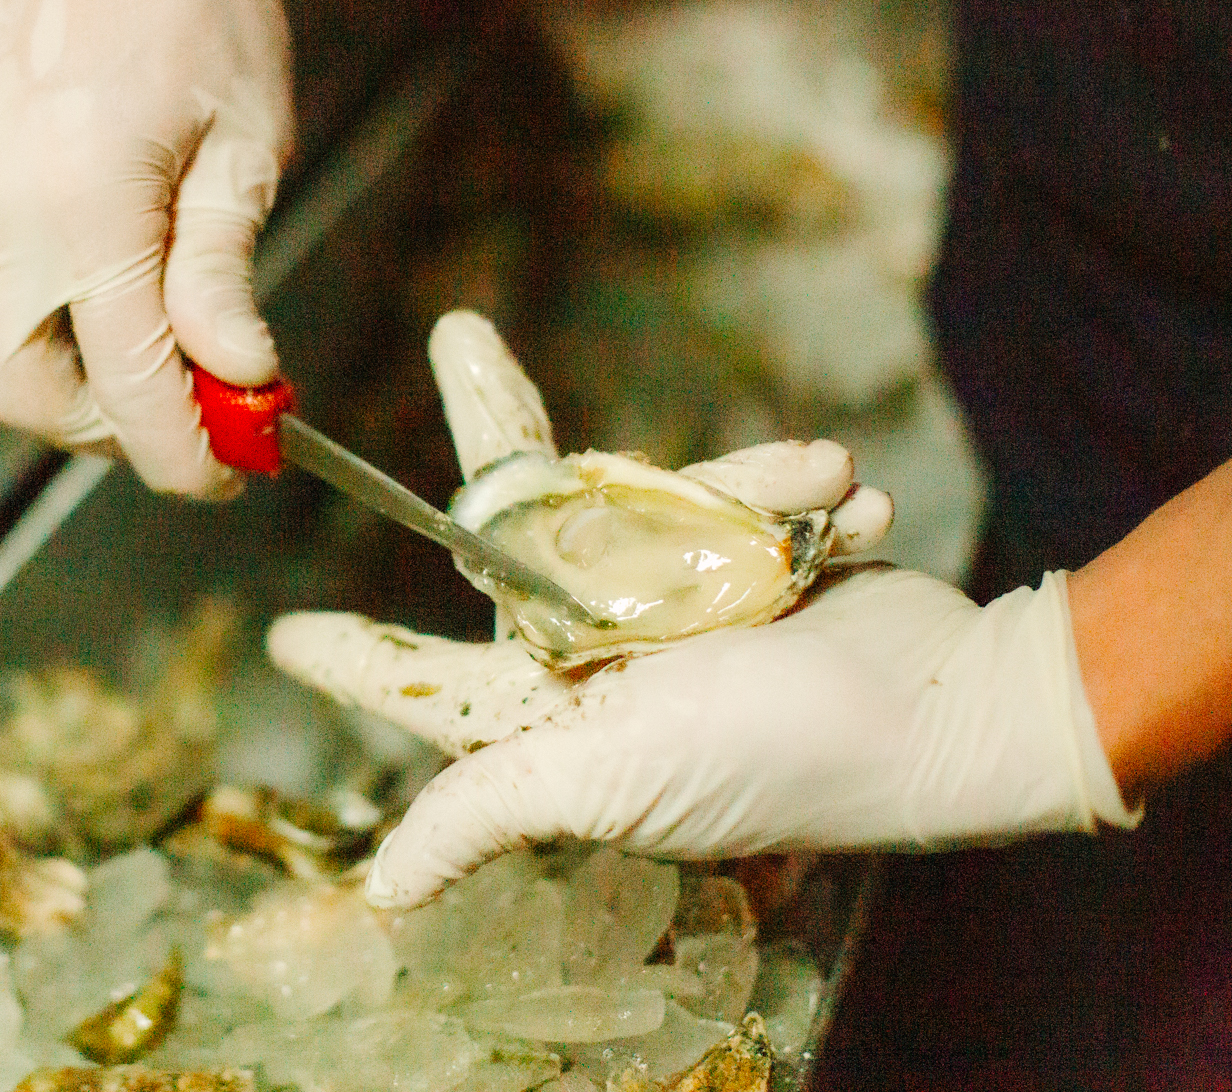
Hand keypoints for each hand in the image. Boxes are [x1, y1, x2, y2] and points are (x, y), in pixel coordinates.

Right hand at [0, 0, 291, 495]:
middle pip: (19, 389)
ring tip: (121, 374)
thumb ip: (222, 270)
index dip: (181, 451)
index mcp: (85, 201)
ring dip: (34, 394)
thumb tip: (236, 377)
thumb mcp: (243, 137)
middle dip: (102, 430)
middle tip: (182, 420)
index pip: (125, 381)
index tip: (225, 471)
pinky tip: (72, 310)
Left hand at [265, 309, 1134, 907]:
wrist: (953, 709)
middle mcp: (606, 660)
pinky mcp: (757, 563)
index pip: (426, 686)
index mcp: (554, 717)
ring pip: (644, 495)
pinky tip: (855, 504)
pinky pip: (743, 496)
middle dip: (499, 432)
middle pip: (520, 535)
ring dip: (738, 482)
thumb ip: (485, 813)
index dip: (356, 662)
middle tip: (463, 340)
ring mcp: (683, 607)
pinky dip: (799, 495)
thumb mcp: (606, 781)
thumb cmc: (771, 757)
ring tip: (824, 487)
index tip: (283, 638)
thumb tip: (382, 895)